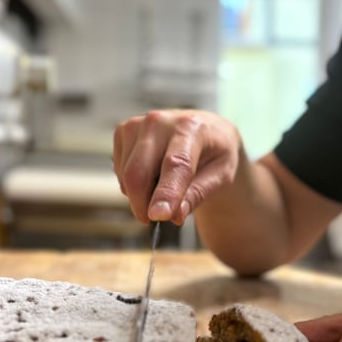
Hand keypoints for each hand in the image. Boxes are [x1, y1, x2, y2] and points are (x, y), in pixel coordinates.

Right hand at [113, 109, 241, 224]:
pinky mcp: (123, 131)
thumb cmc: (215, 152)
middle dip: (143, 205)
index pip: (175, 164)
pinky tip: (152, 176)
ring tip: (164, 189)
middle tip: (156, 219)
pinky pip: (120, 171)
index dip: (165, 192)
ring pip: (126, 176)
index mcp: (191, 128)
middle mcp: (160, 121)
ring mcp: (137, 124)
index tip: (158, 216)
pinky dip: (132, 184)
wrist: (204, 129)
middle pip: (139, 173)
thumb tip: (175, 215)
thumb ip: (198, 194)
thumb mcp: (221, 174)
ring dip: (140, 196)